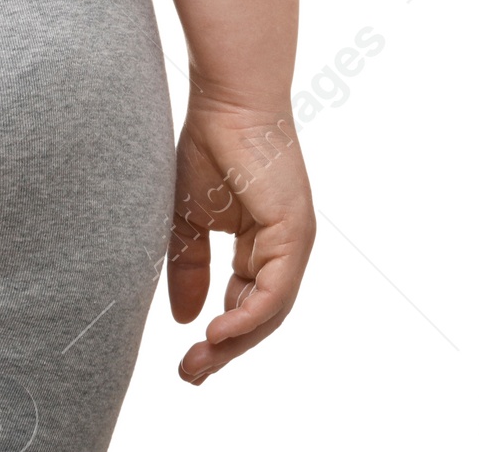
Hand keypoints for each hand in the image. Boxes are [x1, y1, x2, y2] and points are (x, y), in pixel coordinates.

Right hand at [168, 97, 313, 383]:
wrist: (225, 102)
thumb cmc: (208, 145)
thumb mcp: (187, 217)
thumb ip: (188, 266)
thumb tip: (184, 318)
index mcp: (260, 244)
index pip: (243, 301)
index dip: (217, 333)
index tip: (186, 359)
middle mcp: (283, 249)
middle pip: (258, 315)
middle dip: (225, 349)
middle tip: (190, 375)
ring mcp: (293, 242)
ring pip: (269, 310)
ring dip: (235, 341)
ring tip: (200, 363)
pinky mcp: (294, 233)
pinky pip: (274, 289)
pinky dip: (247, 315)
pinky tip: (219, 332)